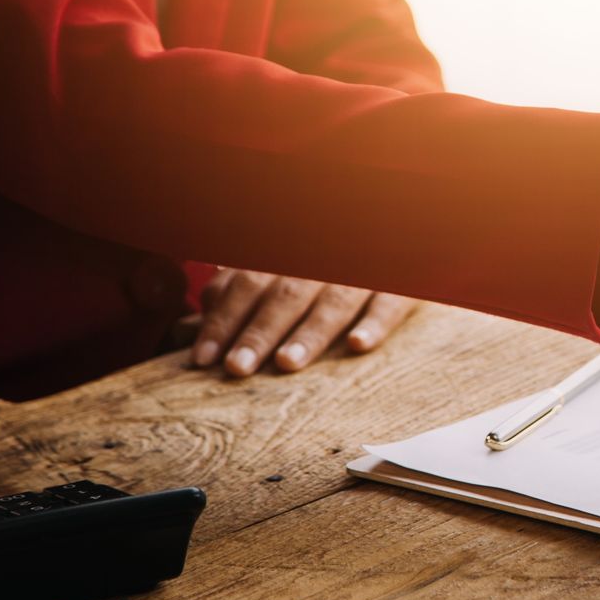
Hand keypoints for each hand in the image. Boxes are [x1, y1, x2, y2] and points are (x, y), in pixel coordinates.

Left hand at [191, 268, 417, 377]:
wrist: (398, 232)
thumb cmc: (326, 266)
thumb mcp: (281, 268)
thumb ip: (241, 289)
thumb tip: (197, 324)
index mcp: (288, 255)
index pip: (247, 284)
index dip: (224, 319)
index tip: (204, 358)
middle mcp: (322, 260)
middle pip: (285, 294)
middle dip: (259, 332)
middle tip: (237, 368)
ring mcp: (363, 270)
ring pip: (334, 300)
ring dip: (310, 332)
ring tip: (287, 363)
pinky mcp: (402, 284)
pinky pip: (390, 302)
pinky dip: (375, 322)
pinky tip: (358, 345)